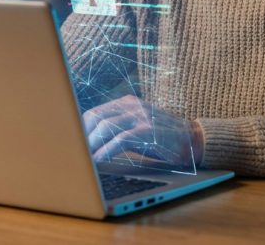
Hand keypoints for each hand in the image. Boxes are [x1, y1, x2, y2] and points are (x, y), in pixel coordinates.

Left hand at [82, 95, 203, 167]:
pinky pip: (120, 139)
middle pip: (96, 117)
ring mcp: (141, 116)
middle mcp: (132, 106)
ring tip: (83, 160)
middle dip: (82, 137)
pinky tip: (99, 161)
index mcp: (127, 103)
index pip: (95, 112)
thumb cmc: (161, 138)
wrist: (192, 140)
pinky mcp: (149, 130)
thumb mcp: (138, 126)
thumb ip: (118, 127)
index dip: (80, 129)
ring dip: (91, 145)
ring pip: (105, 127)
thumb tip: (90, 141)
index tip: (71, 144)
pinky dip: (106, 151)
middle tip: (74, 154)